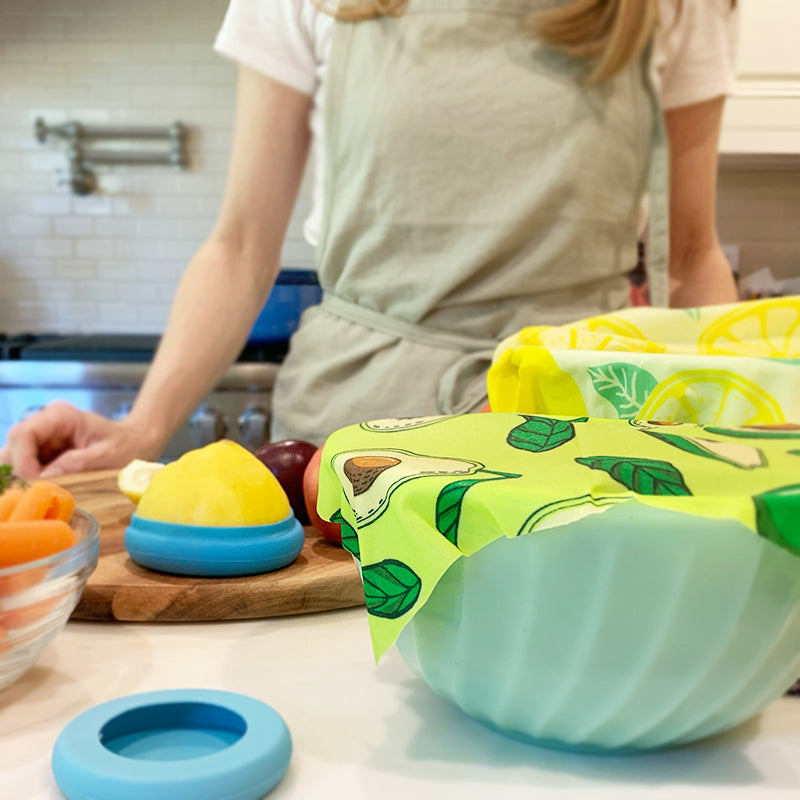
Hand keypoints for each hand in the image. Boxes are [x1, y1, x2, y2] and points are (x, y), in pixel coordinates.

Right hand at [0, 401, 161, 479]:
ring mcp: (43, 438)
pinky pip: (25, 468)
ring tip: (38, 496)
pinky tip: (42, 494)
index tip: (35, 483)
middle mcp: (45, 423)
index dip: (22, 461)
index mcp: (60, 416)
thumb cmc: (127, 445)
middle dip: (18, 473)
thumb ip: (77, 463)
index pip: (23, 435)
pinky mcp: (43, 452)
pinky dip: (29, 482)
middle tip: (33, 495)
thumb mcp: (108, 456)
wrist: (137, 442)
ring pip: (14, 459)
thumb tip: (44, 477)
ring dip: (21, 479)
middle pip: (13, 447)